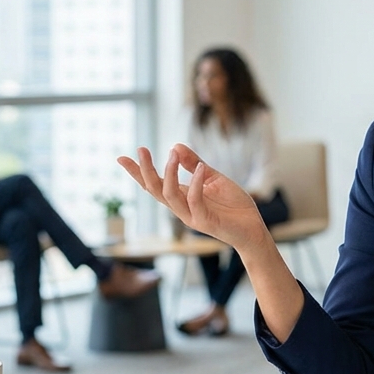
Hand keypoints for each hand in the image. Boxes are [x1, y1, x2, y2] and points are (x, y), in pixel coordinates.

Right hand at [117, 144, 268, 250]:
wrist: (253, 228)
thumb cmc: (233, 205)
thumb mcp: (213, 178)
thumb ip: (195, 164)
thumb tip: (175, 146)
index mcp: (182, 197)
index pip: (154, 184)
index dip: (137, 172)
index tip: (121, 158)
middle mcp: (181, 208)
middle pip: (154, 190)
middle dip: (145, 171)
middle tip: (141, 150)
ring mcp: (191, 216)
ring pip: (169, 196)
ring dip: (169, 174)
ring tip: (172, 155)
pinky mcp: (205, 222)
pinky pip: (195, 201)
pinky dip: (196, 183)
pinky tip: (202, 168)